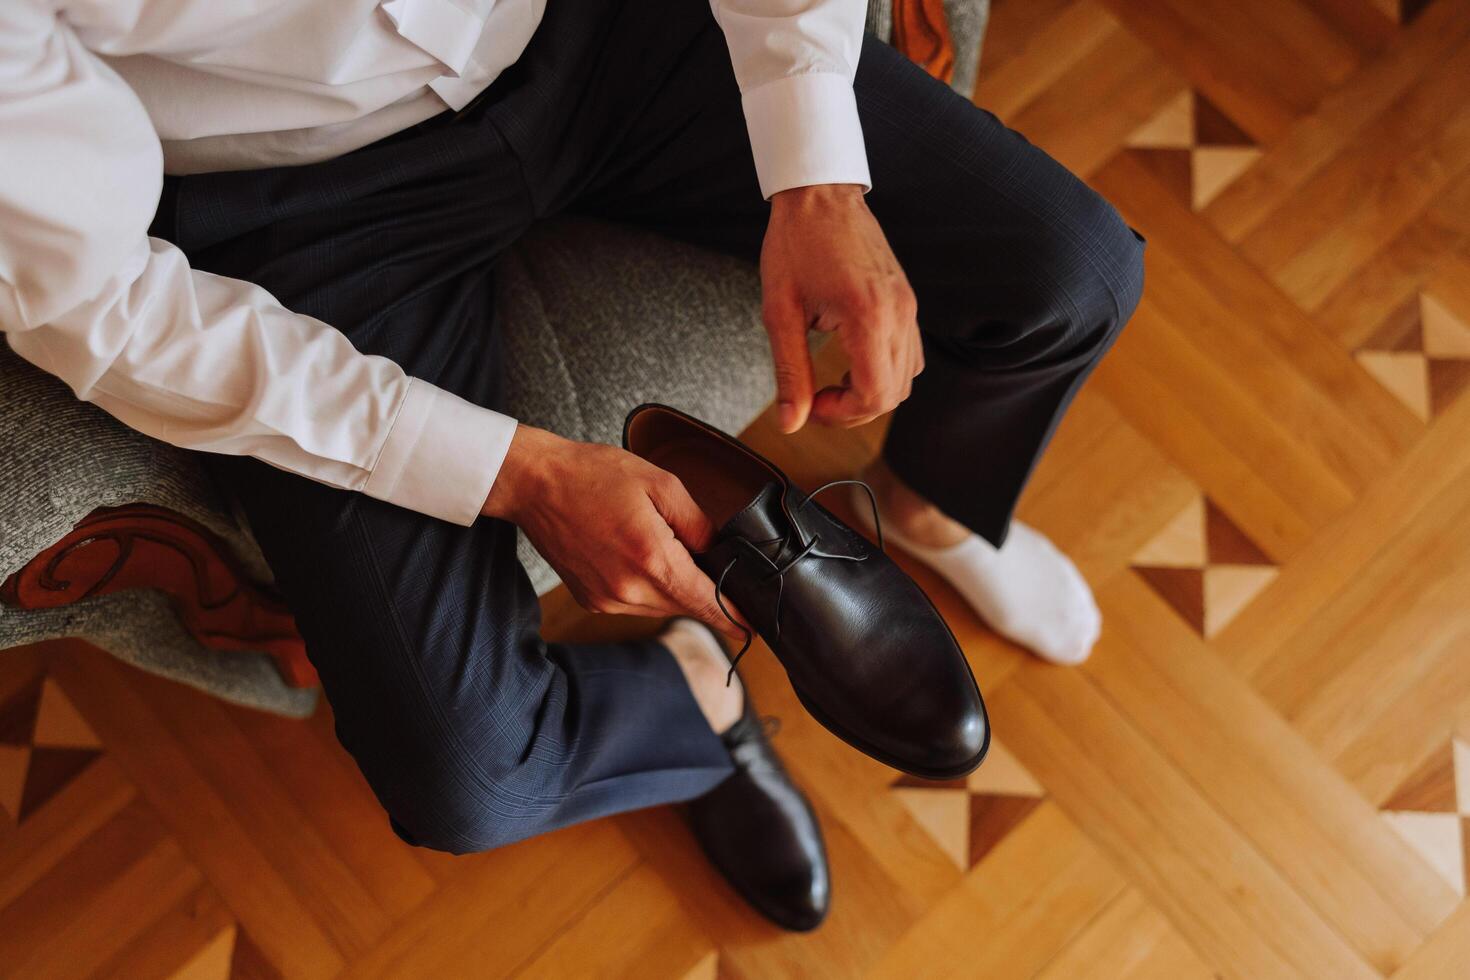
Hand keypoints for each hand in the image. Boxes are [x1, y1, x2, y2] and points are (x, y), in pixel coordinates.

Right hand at [482, 425, 741, 638]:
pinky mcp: (592, 600)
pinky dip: (647, 586)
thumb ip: (697, 524)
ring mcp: (607, 600)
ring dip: (673, 587)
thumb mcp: (660, 484)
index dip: (734, 616)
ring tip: (663, 548)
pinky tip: (637, 555)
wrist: (535, 484)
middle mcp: (628, 590)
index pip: (705, 602)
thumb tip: (720, 553)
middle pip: (685, 606)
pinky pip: (635, 603)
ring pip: (661, 606)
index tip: (753, 626)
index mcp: (650, 558)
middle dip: (703, 592)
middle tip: (712, 565)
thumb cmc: (594, 475)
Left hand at [761, 184, 922, 432]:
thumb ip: (790, 372)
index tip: (812, 405)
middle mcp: (898, 313)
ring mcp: (908, 306)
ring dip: (871, 392)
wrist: (820, 194)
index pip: (876, 395)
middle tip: (816, 398)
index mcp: (868, 316)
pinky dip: (883, 370)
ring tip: (832, 381)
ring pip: (906, 378)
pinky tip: (851, 361)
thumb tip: (791, 422)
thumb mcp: (780, 311)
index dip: (842, 415)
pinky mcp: (907, 300)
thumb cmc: (795, 244)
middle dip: (854, 409)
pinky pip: (909, 353)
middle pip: (894, 394)